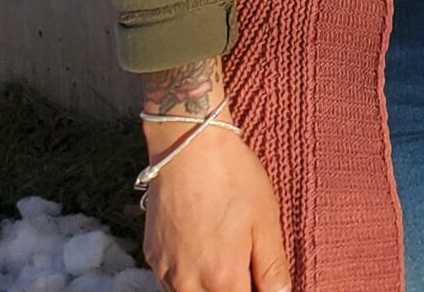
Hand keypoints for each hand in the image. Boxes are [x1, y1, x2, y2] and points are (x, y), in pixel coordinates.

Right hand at [136, 60, 288, 291]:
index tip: (261, 281)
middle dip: (232, 290)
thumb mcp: (266, 220)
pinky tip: (203, 253)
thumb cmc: (233, 178)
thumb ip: (272, 267)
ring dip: (210, 288)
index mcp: (222, 278)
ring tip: (225, 258)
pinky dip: (189, 279)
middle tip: (247, 270)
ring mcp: (165, 271)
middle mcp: (188, 284)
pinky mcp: (151, 256)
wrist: (188, 147)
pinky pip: (171, 283)